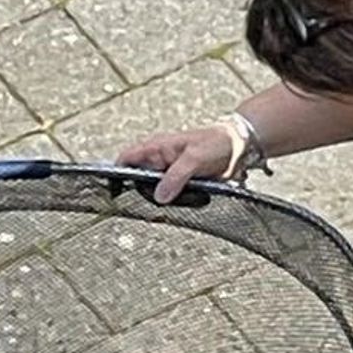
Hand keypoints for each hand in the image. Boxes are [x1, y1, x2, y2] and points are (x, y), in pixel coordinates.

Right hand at [116, 126, 234, 202]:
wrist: (238, 146)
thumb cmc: (216, 143)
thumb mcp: (194, 158)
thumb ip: (176, 177)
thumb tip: (159, 197)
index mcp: (157, 146)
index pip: (127, 158)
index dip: (117, 172)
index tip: (114, 190)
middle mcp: (160, 159)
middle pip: (138, 178)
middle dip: (138, 192)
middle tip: (142, 206)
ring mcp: (169, 172)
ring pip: (153, 189)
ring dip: (156, 200)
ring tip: (162, 208)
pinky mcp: (181, 182)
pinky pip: (169, 194)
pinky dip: (170, 202)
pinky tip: (175, 207)